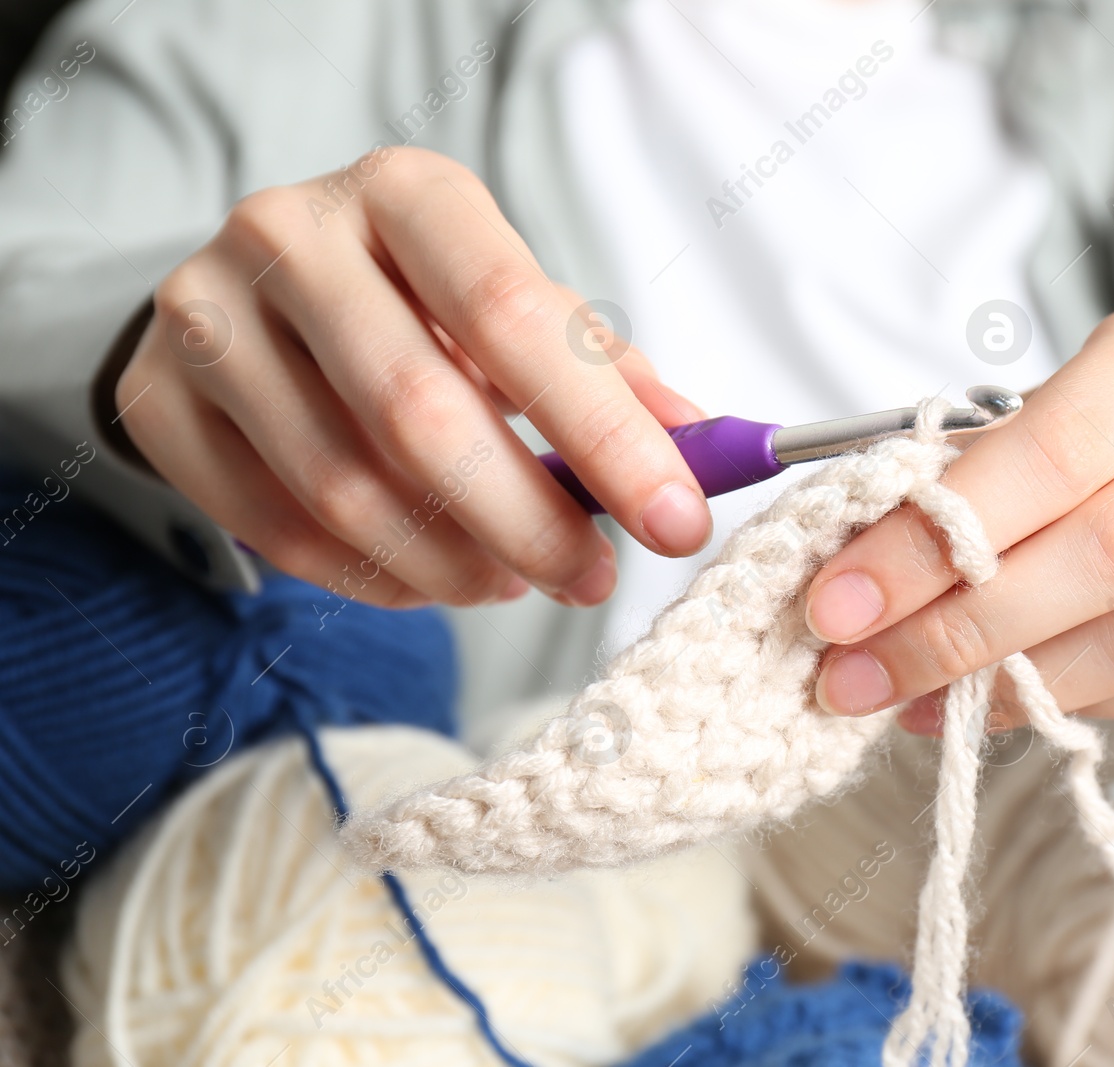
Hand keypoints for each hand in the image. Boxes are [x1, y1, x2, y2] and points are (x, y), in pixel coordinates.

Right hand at [116, 147, 711, 607]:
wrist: (255, 297)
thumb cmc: (416, 304)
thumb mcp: (513, 305)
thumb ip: (602, 371)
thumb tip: (705, 446)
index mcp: (406, 194)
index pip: (513, 313)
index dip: (603, 432)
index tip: (675, 521)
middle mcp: (292, 236)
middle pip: (419, 412)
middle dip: (527, 520)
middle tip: (589, 578)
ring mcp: (208, 318)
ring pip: (343, 487)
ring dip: (452, 563)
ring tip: (512, 581)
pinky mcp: (159, 402)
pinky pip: (278, 531)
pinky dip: (374, 578)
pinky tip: (430, 578)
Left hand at [804, 305, 1113, 731]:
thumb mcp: (1035, 431)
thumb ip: (956, 489)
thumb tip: (843, 592)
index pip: (1054, 448)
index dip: (934, 539)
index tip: (836, 605)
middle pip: (1110, 551)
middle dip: (960, 630)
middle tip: (858, 678)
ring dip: (1016, 685)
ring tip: (916, 706)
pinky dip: (1088, 704)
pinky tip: (1009, 707)